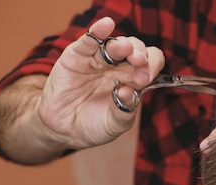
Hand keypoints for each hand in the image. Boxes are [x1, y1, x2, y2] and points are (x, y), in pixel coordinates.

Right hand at [37, 17, 164, 149]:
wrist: (63, 129)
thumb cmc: (93, 125)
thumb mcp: (114, 125)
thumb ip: (124, 111)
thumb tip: (129, 93)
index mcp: (133, 80)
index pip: (150, 65)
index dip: (152, 66)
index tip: (147, 77)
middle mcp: (119, 67)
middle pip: (135, 51)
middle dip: (140, 55)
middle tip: (139, 62)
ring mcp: (98, 60)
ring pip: (114, 45)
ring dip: (121, 45)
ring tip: (125, 49)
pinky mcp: (77, 56)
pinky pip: (89, 40)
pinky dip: (97, 31)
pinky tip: (106, 24)